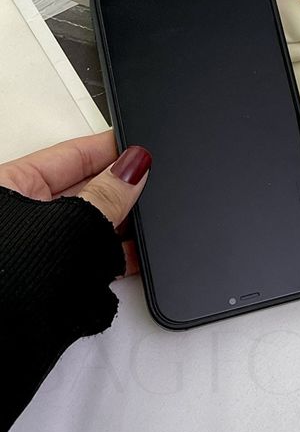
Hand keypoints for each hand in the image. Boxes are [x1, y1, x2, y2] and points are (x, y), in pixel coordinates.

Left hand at [0, 133, 150, 276]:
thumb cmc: (5, 284)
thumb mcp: (68, 225)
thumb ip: (106, 194)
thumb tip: (133, 167)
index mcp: (8, 187)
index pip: (68, 155)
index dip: (107, 150)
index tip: (141, 147)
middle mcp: (17, 216)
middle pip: (81, 190)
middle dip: (117, 189)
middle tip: (153, 184)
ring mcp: (35, 250)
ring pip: (88, 227)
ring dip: (118, 226)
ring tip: (147, 222)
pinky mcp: (49, 282)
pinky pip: (87, 258)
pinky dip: (111, 256)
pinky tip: (133, 254)